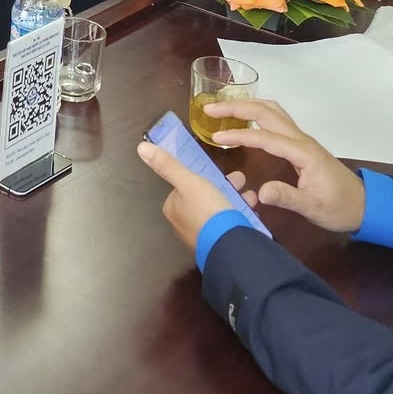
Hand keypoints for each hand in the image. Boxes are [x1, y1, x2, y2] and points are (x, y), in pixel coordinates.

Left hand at [136, 140, 253, 253]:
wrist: (229, 244)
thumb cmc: (206, 209)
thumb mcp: (188, 181)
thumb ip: (168, 165)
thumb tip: (141, 148)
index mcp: (173, 209)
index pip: (183, 188)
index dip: (199, 179)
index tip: (215, 172)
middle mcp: (184, 224)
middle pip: (202, 199)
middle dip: (222, 187)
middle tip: (239, 179)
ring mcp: (202, 236)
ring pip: (218, 211)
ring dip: (234, 198)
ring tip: (249, 194)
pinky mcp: (220, 243)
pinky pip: (228, 223)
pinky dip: (239, 213)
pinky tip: (251, 208)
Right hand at [204, 98, 366, 232]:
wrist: (364, 205)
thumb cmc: (339, 207)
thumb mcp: (313, 207)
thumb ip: (287, 197)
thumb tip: (259, 191)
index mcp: (302, 152)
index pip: (265, 137)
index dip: (239, 136)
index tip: (216, 139)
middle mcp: (300, 139)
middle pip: (266, 112)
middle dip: (237, 107)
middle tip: (210, 110)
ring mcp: (301, 139)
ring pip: (271, 110)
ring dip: (246, 105)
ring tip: (222, 109)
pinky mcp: (300, 144)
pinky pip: (275, 119)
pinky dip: (255, 112)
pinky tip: (244, 120)